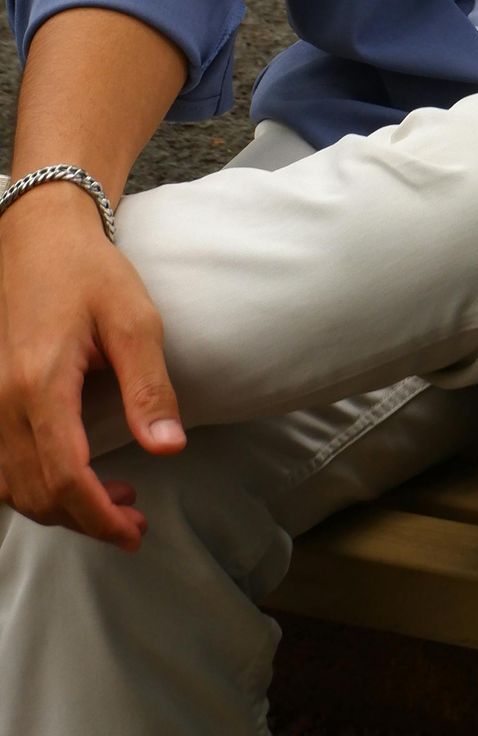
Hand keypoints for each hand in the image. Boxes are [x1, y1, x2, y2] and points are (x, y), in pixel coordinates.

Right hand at [0, 188, 183, 547]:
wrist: (39, 237)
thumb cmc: (90, 272)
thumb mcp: (134, 319)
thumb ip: (149, 387)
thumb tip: (168, 449)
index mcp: (38, 385)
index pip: (64, 478)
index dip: (99, 517)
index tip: (134, 532)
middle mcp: (1, 402)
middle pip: (35, 493)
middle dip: (85, 519)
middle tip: (134, 521)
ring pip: (12, 488)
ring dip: (59, 508)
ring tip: (112, 502)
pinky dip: (32, 488)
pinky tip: (69, 480)